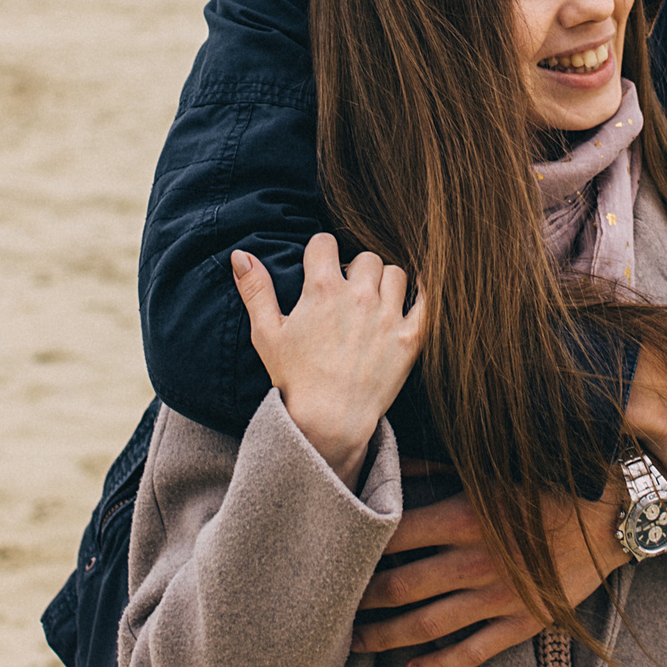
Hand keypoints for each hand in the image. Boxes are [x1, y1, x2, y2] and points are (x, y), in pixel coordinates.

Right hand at [234, 232, 422, 487]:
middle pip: (364, 257)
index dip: (320, 254)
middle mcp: (358, 296)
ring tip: (373, 303)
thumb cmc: (294, 380)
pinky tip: (413, 297)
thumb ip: (255, 290)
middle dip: (354, 270)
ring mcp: (387, 316)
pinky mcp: (409, 337)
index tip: (320, 269)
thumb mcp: (266, 334)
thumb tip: (240, 254)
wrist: (328, 423)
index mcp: (322, 290)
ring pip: (394, 273)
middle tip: (347, 294)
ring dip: (384, 283)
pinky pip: (426, 299)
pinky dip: (422, 294)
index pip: (325, 243)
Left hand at [350, 486, 625, 666]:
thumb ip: (438, 469)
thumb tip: (389, 464)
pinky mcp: (523, 622)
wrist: (616, 514)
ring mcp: (500, 597)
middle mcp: (477, 561)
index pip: (395, 535)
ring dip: (386, 636)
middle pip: (402, 586)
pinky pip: (474, 653)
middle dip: (362, 599)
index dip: (360, 546)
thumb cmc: (551, 481)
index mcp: (465, 517)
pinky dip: (439, 665)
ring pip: (429, 625)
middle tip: (329, 609)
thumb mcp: (493, 467)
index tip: (333, 552)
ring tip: (354, 644)